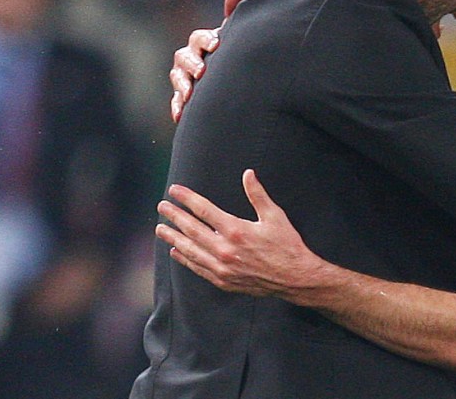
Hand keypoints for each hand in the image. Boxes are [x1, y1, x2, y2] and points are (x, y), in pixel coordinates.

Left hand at [156, 169, 329, 300]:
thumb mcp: (275, 216)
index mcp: (236, 230)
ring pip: (190, 250)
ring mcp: (222, 268)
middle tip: (162, 207)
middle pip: (192, 230)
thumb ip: (258, 195)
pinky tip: (176, 251)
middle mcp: (225, 250)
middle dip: (175, 216)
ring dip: (174, 238)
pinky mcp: (223, 281)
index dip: (187, 199)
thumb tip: (248, 174)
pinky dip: (185, 259)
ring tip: (161, 228)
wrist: (294, 278)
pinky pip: (198, 268)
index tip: (175, 191)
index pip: (204, 210)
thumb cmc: (287, 245)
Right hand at [169, 0, 243, 122]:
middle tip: (202, 71)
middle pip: (183, 57)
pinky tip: (180, 115)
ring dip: (182, 84)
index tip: (217, 44)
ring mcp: (185, 78)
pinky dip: (177, 107)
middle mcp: (190, 58)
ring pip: (177, 78)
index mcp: (203, 43)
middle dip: (192, 63)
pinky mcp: (184, 98)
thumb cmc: (233, 54)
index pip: (199, 38)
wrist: (231, 81)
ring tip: (190, 93)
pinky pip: (176, 102)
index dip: (206, 40)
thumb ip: (233, 18)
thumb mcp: (235, 38)